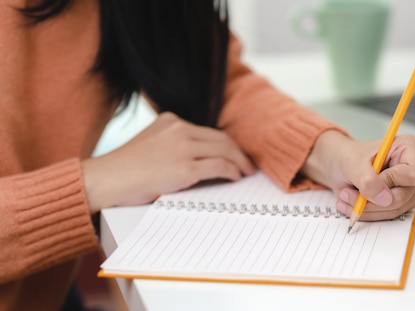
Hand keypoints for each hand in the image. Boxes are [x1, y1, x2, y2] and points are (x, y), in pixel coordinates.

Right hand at [82, 112, 255, 211]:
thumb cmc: (124, 170)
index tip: (236, 153)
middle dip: (238, 153)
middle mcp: (178, 130)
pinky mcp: (184, 169)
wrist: (104, 180)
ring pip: (224, 151)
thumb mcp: (150, 144)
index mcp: (170, 121)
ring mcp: (182, 148)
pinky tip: (235, 177)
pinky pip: (219, 167)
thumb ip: (172, 144)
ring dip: (239, 163)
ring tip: (246, 172)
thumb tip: (199, 157)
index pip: (209, 132)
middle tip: (248, 164)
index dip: (227, 144)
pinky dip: (232, 171)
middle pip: (221, 139)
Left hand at [302, 131, 414, 220]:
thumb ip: (368, 179)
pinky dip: (369, 212)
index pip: (413, 174)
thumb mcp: (353, 163)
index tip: (369, 179)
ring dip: (366, 207)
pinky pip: (389, 215)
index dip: (389, 181)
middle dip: (370, 199)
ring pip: (394, 209)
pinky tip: (355, 202)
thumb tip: (383, 197)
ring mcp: (413, 188)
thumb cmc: (351, 156)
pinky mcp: (405, 202)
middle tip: (347, 193)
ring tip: (347, 196)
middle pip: (402, 196)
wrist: (343, 164)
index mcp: (411, 148)